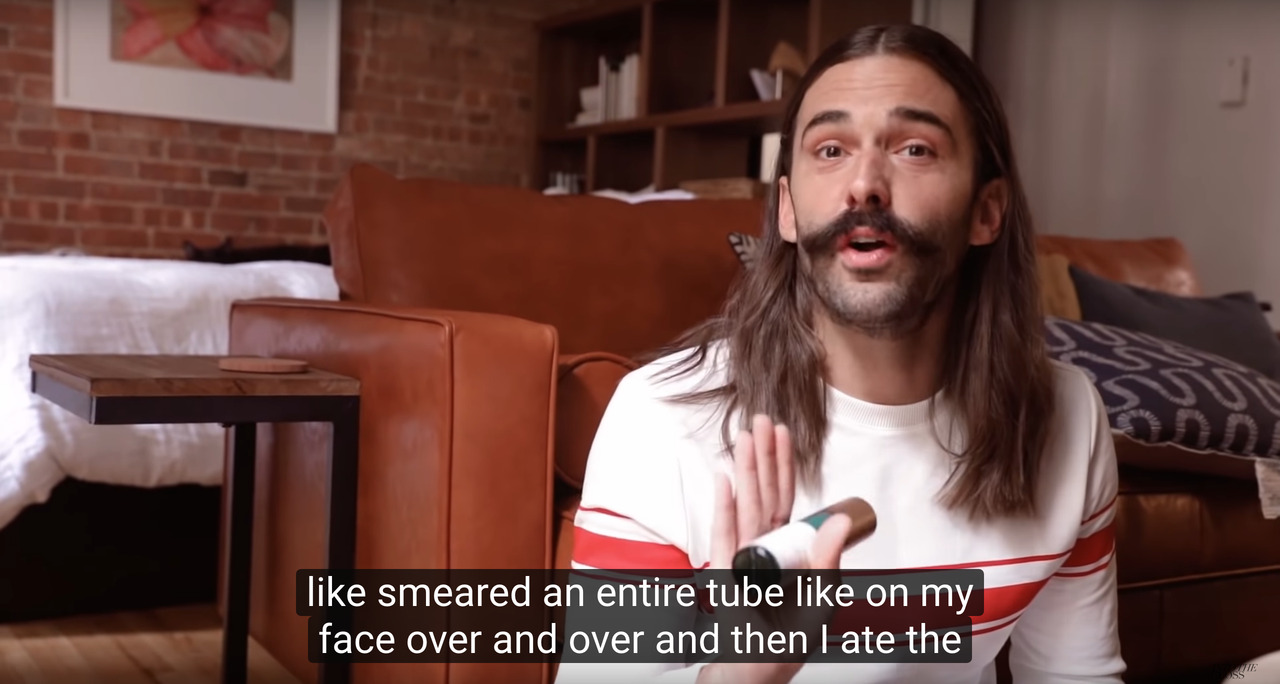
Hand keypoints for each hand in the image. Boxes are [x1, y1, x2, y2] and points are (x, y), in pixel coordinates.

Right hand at [697, 415, 851, 683]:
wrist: (747, 678)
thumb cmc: (779, 644)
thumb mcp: (817, 604)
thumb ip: (828, 563)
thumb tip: (842, 520)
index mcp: (784, 551)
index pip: (785, 499)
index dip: (784, 465)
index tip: (781, 433)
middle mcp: (761, 549)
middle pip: (763, 494)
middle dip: (762, 456)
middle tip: (760, 420)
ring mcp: (740, 560)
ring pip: (745, 506)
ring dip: (745, 471)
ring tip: (744, 437)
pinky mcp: (723, 576)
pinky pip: (724, 537)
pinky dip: (724, 508)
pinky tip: (724, 480)